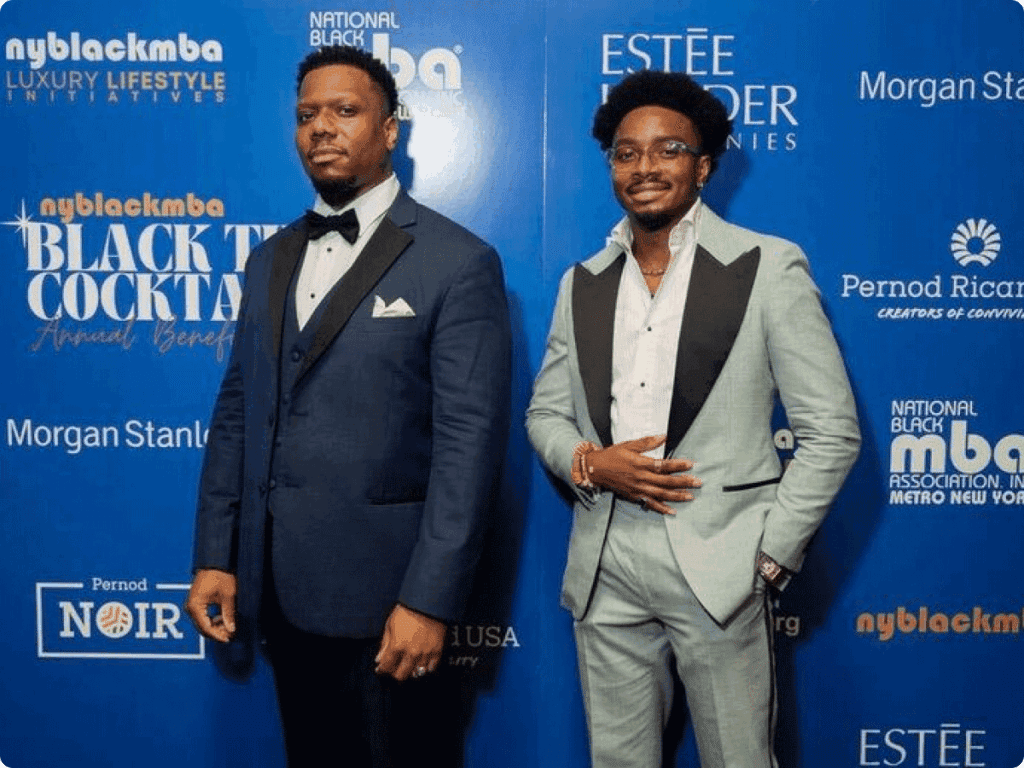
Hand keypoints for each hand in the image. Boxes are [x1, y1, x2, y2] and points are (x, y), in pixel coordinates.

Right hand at [184, 568, 236, 642]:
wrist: (216, 561)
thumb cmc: (220, 574)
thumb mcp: (228, 595)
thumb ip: (228, 614)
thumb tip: (231, 629)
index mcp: (195, 606)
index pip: (205, 628)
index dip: (217, 635)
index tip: (228, 639)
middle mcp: (190, 606)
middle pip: (202, 627)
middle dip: (217, 632)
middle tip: (230, 633)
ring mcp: (192, 604)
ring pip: (203, 622)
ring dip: (215, 626)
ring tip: (228, 625)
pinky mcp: (196, 601)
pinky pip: (203, 616)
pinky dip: (212, 619)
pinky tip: (222, 618)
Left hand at [375, 604, 445, 681]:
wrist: (428, 601)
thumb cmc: (407, 609)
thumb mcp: (390, 624)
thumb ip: (385, 644)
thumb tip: (379, 659)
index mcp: (397, 645)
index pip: (387, 666)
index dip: (382, 669)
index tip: (381, 668)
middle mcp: (411, 652)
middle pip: (401, 674)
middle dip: (395, 673)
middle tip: (395, 668)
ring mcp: (425, 652)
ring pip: (417, 673)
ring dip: (411, 671)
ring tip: (409, 665)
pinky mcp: (437, 650)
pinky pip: (432, 667)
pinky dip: (426, 667)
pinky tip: (422, 663)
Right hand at [585, 434, 700, 514]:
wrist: (596, 469)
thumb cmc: (612, 455)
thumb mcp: (628, 445)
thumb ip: (647, 442)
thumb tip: (664, 437)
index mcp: (640, 464)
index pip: (663, 465)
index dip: (678, 465)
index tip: (690, 464)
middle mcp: (640, 478)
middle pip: (665, 481)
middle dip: (683, 482)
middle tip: (698, 482)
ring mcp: (638, 489)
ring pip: (661, 494)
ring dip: (677, 496)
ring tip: (690, 496)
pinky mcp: (635, 496)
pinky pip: (650, 504)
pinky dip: (662, 508)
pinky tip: (673, 511)